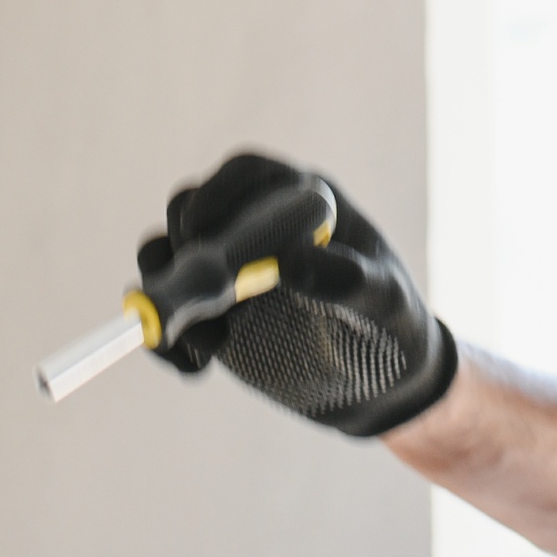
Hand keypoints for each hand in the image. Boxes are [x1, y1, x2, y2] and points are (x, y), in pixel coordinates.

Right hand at [138, 151, 457, 436]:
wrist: (380, 383)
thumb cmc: (392, 324)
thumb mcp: (384, 301)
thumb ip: (348, 278)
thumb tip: (290, 260)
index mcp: (300, 202)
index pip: (246, 173)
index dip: (217, 192)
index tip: (202, 229)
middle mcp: (256, 226)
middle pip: (190, 209)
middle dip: (183, 248)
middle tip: (199, 294)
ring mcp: (228, 269)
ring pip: (166, 257)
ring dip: (167, 296)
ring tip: (208, 344)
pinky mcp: (211, 312)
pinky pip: (163, 311)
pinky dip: (163, 338)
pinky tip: (194, 368)